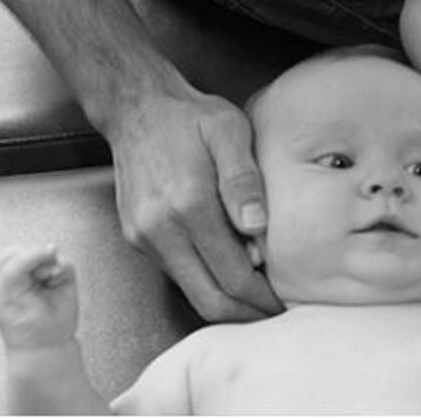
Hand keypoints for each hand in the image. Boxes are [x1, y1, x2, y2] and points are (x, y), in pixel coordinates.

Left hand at [0, 244, 77, 349]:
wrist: (43, 344)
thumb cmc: (19, 320)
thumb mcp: (8, 287)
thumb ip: (22, 261)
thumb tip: (53, 247)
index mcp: (6, 279)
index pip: (9, 254)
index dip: (17, 257)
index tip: (22, 272)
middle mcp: (27, 276)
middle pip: (30, 250)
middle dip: (33, 259)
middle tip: (36, 275)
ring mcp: (46, 277)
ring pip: (50, 253)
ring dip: (47, 265)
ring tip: (46, 280)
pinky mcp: (64, 281)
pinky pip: (66, 264)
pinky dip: (61, 270)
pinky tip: (55, 283)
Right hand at [106, 81, 282, 321]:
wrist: (135, 107)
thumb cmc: (188, 117)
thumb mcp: (228, 132)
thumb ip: (244, 180)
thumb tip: (257, 229)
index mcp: (188, 205)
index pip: (232, 275)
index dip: (262, 297)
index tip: (284, 303)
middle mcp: (160, 229)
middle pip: (208, 298)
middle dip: (245, 313)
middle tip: (274, 313)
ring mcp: (143, 236)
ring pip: (190, 290)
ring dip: (225, 299)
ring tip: (257, 293)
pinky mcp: (136, 236)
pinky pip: (176, 273)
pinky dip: (204, 280)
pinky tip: (228, 269)